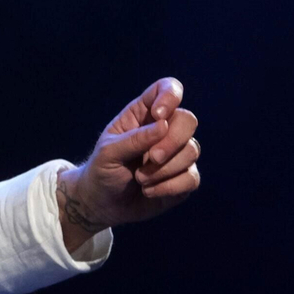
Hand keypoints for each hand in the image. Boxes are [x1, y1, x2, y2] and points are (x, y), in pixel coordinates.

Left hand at [56, 78, 200, 251]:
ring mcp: (176, 154)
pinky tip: (149, 192)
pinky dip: (170, 187)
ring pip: (192, 151)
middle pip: (188, 120)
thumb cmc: (102, 170)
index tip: (159, 115)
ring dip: (165, 169)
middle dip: (172, 141)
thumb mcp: (109, 152)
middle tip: (151, 158)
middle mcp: (164, 130)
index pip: (168, 89)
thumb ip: (135, 139)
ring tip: (141, 179)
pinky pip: (192, 178)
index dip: (170, 96)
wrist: (102, 204)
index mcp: (143, 114)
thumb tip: (164, 125)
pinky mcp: (183, 178)